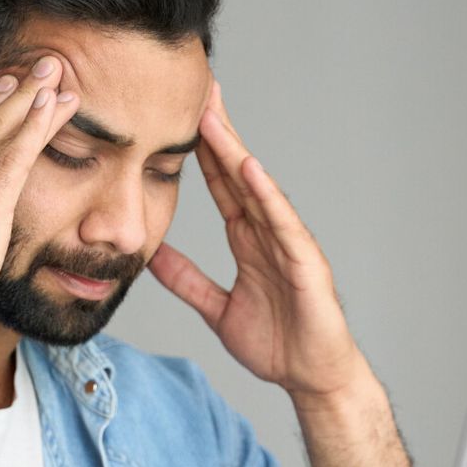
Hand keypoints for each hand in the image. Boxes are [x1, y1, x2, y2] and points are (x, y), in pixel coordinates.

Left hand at [148, 80, 368, 404]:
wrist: (313, 378)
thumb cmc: (278, 344)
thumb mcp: (217, 309)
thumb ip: (187, 282)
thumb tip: (153, 259)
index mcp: (249, 239)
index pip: (220, 184)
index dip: (200, 150)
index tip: (178, 114)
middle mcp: (269, 232)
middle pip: (238, 172)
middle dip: (217, 132)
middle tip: (197, 88)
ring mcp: (289, 243)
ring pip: (257, 189)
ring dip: (234, 152)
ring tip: (212, 117)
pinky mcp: (305, 262)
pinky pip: (282, 223)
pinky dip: (266, 194)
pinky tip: (248, 168)